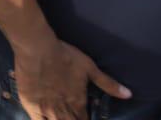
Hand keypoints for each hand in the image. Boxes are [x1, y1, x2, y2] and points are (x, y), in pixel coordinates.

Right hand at [12, 35, 129, 119]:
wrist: (37, 48)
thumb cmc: (64, 56)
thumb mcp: (89, 67)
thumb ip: (108, 83)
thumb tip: (129, 94)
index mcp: (78, 102)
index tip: (86, 117)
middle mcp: (64, 109)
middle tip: (75, 116)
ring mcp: (47, 109)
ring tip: (64, 118)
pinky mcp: (31, 106)